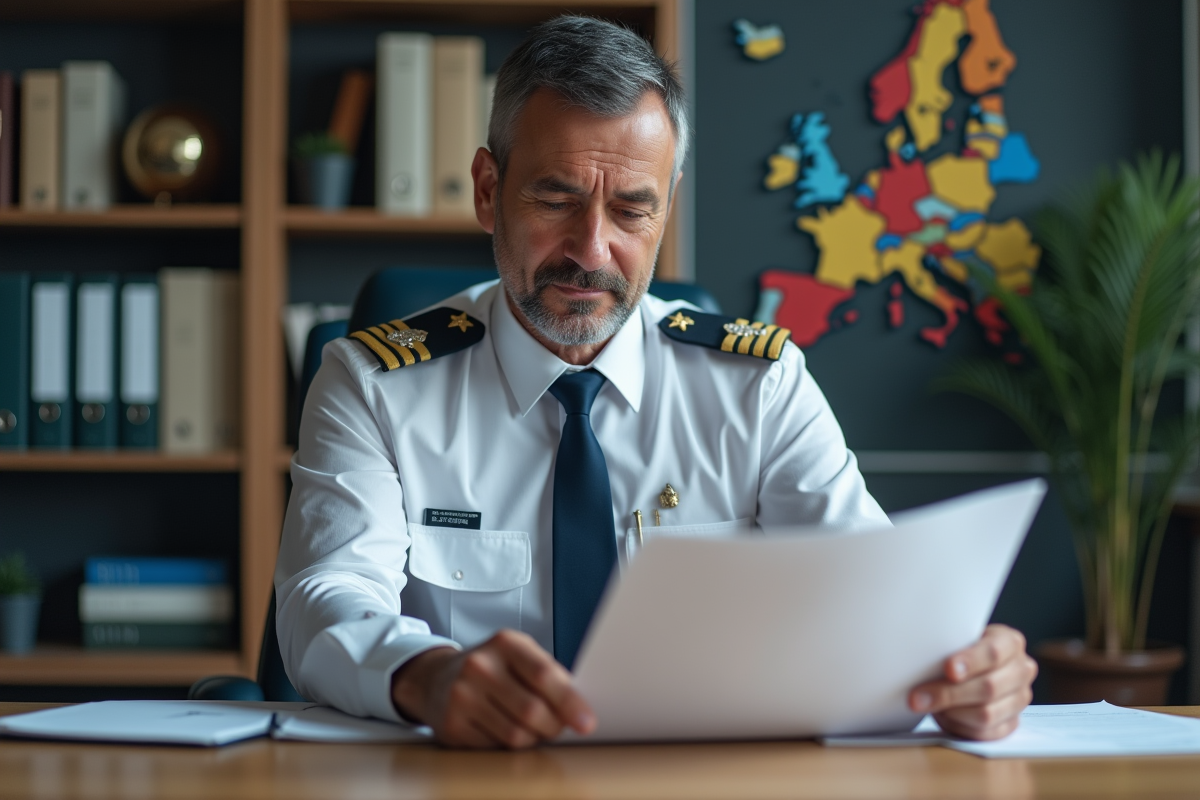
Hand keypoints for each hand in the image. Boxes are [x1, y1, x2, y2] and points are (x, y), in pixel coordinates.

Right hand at [390, 629, 595, 748]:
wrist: (436, 678)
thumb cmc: (491, 667)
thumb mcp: (520, 655)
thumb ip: (549, 675)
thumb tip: (579, 710)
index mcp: (504, 643)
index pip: (543, 674)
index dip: (570, 701)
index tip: (587, 722)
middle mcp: (479, 666)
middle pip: (531, 711)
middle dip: (554, 726)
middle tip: (559, 727)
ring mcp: (461, 696)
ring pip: (516, 735)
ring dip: (533, 738)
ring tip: (532, 727)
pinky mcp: (451, 726)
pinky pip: (495, 748)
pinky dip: (508, 745)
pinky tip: (503, 729)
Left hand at [908, 623, 1036, 740]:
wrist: (966, 668)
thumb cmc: (957, 649)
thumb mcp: (955, 638)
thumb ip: (949, 645)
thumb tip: (924, 658)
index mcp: (1010, 642)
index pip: (994, 652)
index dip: (970, 661)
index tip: (948, 670)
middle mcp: (1021, 670)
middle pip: (989, 687)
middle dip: (949, 693)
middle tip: (917, 697)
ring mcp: (1019, 699)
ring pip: (987, 714)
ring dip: (951, 712)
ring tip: (926, 705)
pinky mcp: (1011, 723)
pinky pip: (984, 732)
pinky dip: (959, 726)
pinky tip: (942, 716)